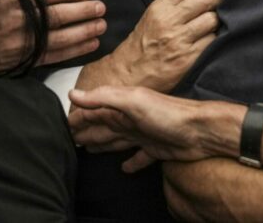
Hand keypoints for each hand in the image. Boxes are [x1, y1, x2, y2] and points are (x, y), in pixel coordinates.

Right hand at [0, 0, 107, 72]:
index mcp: (9, 3)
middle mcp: (17, 23)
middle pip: (57, 16)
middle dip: (82, 12)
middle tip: (100, 7)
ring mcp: (23, 44)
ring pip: (60, 37)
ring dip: (84, 31)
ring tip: (101, 25)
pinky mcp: (27, 61)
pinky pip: (56, 55)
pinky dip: (76, 50)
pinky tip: (91, 44)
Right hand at [69, 86, 231, 172]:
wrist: (200, 131)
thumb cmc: (167, 114)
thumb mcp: (131, 101)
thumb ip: (102, 97)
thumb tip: (73, 94)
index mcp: (121, 107)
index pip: (93, 113)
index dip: (78, 119)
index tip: (62, 125)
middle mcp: (130, 120)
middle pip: (102, 128)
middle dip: (86, 133)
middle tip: (69, 141)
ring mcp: (143, 135)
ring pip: (116, 141)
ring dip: (102, 145)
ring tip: (88, 150)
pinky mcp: (155, 150)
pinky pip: (138, 157)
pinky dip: (130, 162)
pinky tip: (124, 168)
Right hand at [82, 0, 219, 92]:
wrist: (130, 74)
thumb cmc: (143, 45)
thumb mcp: (152, 16)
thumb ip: (175, 3)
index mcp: (160, 8)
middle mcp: (169, 22)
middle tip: (220, 4)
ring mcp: (179, 41)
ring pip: (212, 19)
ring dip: (218, 20)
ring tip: (214, 24)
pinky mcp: (188, 59)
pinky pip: (212, 41)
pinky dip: (215, 39)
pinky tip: (209, 40)